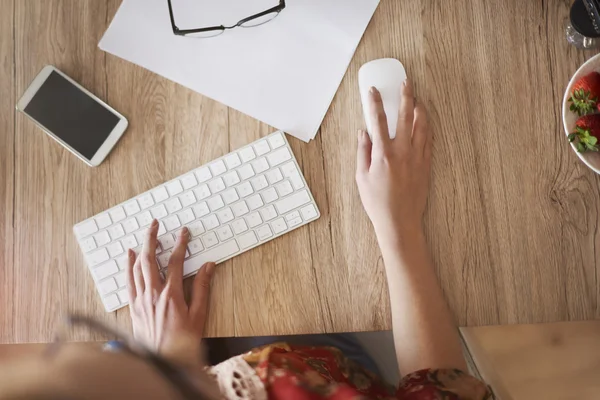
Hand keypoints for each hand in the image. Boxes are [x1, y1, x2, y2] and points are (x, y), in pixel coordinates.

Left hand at [126, 220, 215, 360]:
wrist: (164, 360)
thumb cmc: (183, 341)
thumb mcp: (199, 314)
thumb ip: (202, 288)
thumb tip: (207, 267)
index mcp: (171, 295)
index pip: (175, 262)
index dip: (180, 244)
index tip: (183, 232)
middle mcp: (153, 294)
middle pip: (150, 259)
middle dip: (152, 238)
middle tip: (155, 224)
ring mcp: (141, 300)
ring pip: (137, 268)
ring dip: (141, 249)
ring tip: (145, 236)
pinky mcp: (134, 307)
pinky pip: (129, 281)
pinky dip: (129, 266)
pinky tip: (130, 257)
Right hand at [355, 80, 431, 236]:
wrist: (399, 221)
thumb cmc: (377, 202)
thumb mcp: (361, 177)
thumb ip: (362, 152)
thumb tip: (363, 133)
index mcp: (382, 154)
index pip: (377, 120)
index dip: (374, 103)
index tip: (373, 91)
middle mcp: (401, 152)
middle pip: (404, 117)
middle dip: (404, 97)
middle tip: (405, 84)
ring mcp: (416, 157)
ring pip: (421, 126)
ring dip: (419, 109)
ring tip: (417, 99)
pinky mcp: (425, 165)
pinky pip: (429, 140)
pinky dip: (427, 128)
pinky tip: (425, 122)